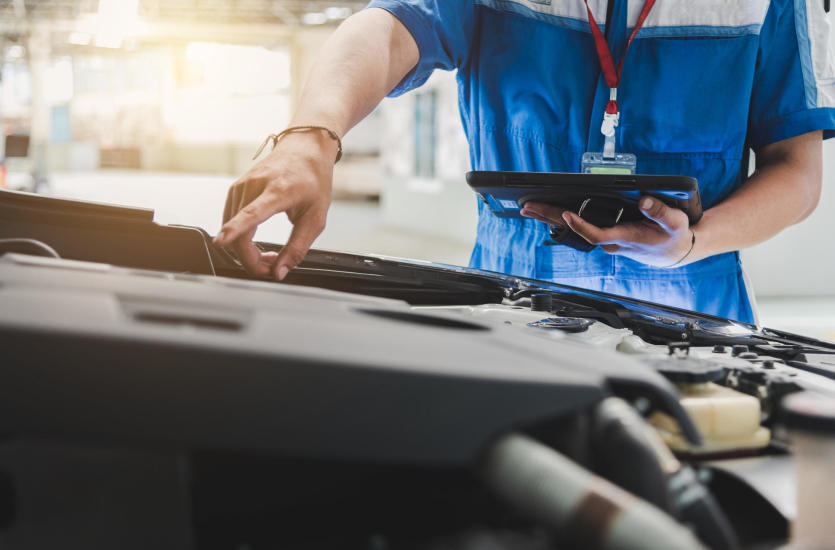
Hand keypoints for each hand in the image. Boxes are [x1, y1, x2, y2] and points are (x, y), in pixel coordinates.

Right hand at [213, 130, 336, 279]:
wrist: (305, 148)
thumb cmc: (314, 180)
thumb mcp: (316, 218)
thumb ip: (297, 248)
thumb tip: (279, 273)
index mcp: (278, 191)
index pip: (252, 213)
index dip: (235, 230)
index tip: (220, 240)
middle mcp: (254, 186)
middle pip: (239, 232)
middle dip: (251, 260)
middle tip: (272, 268)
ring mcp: (241, 186)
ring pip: (231, 230)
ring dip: (246, 251)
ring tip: (272, 255)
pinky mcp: (235, 189)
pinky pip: (231, 221)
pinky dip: (241, 238)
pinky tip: (258, 241)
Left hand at [521, 196, 694, 266]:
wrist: (674, 252)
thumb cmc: (674, 235)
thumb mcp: (675, 221)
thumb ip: (660, 212)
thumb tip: (644, 201)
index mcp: (625, 238)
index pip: (596, 234)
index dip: (580, 226)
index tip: (566, 214)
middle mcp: (610, 242)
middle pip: (575, 232)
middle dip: (550, 218)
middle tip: (528, 206)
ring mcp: (605, 240)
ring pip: (573, 230)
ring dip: (550, 218)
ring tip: (528, 206)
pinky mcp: (604, 236)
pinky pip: (578, 227)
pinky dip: (561, 219)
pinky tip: (546, 212)